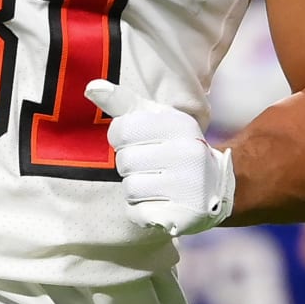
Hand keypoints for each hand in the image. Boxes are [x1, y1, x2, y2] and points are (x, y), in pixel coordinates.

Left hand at [86, 79, 234, 236]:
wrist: (214, 186)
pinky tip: (159, 202)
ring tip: (156, 184)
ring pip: (130, 188)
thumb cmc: (174, 146)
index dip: (121, 138)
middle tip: (151, 166)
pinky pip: (138, 213)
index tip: (138, 141)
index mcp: (179, 125)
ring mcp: (189, 186)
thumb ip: (123, 103)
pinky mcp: (184, 215)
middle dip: (130, 166)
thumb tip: (91, 88)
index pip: (122, 130)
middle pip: (124, 161)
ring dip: (135, 189)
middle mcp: (187, 153)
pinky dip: (141, 210)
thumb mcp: (156, 119)